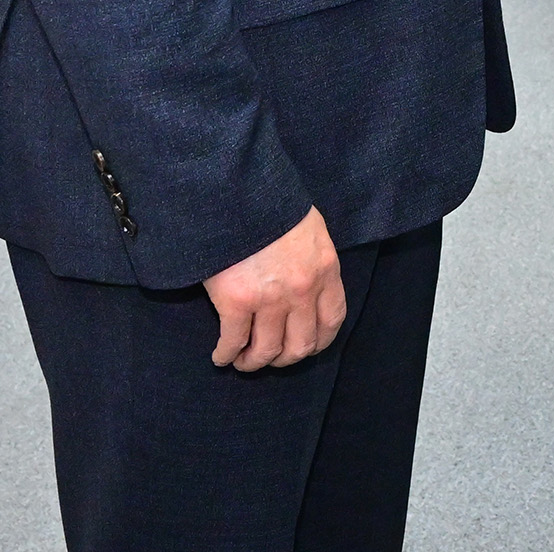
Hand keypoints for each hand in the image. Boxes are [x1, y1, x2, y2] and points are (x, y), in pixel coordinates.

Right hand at [204, 206, 344, 370]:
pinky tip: (221, 356)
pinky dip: (226, 354)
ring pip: (267, 350)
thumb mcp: (308, 228)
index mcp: (324, 269)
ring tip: (242, 362)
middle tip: (270, 359)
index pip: (332, 320)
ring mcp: (269, 298)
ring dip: (253, 362)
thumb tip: (304, 285)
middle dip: (285, 359)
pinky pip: (233, 341)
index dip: (319, 341)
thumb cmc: (270, 205)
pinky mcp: (236, 301)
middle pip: (301, 344)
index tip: (306, 348)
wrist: (236, 190)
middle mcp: (302, 289)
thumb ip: (311, 259)